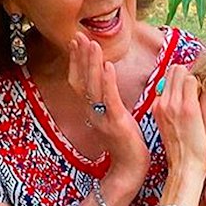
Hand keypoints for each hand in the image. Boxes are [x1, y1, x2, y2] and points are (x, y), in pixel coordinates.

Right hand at [69, 33, 149, 192]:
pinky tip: (108, 65)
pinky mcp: (116, 123)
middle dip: (79, 57)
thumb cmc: (126, 146)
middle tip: (78, 36)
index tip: (75, 42)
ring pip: (93, 87)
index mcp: (92, 112)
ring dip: (92, 64)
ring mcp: (103, 118)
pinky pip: (110, 99)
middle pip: (81, 81)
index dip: (75, 62)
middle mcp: (93, 113)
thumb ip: (107, 104)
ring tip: (92, 43)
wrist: (129, 170)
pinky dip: (108, 81)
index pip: (79, 83)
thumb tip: (107, 88)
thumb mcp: (113, 120)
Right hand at [152, 64, 205, 179]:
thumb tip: (182, 99)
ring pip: (181, 71)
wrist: (185, 167)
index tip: (191, 89)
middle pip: (173, 70)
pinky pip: (192, 80)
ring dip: (194, 78)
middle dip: (187, 74)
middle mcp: (162, 103)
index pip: (167, 78)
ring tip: (200, 95)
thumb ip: (172, 112)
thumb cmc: (182, 151)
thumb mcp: (170, 128)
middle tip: (198, 89)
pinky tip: (204, 99)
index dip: (181, 80)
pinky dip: (200, 85)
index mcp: (157, 107)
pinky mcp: (188, 108)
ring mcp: (173, 104)